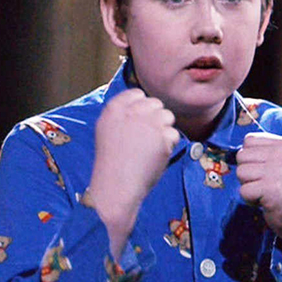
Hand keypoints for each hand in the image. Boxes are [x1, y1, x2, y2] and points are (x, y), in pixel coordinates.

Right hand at [89, 88, 179, 257]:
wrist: (116, 188)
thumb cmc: (113, 162)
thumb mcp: (108, 130)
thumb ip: (125, 113)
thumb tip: (145, 100)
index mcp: (114, 108)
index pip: (137, 94)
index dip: (141, 109)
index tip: (136, 125)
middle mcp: (132, 112)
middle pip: (156, 104)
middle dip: (155, 119)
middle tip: (143, 140)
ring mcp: (149, 123)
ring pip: (168, 117)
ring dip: (163, 131)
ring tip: (148, 149)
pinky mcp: (163, 137)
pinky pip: (174, 135)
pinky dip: (168, 146)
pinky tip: (154, 157)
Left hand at [236, 132, 281, 279]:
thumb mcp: (280, 162)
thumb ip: (261, 152)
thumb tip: (232, 151)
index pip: (249, 140)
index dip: (250, 157)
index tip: (265, 170)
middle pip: (241, 156)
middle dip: (247, 172)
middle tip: (265, 183)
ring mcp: (277, 171)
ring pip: (240, 172)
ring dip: (248, 186)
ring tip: (265, 191)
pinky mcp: (270, 189)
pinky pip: (243, 191)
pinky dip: (250, 199)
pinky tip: (265, 201)